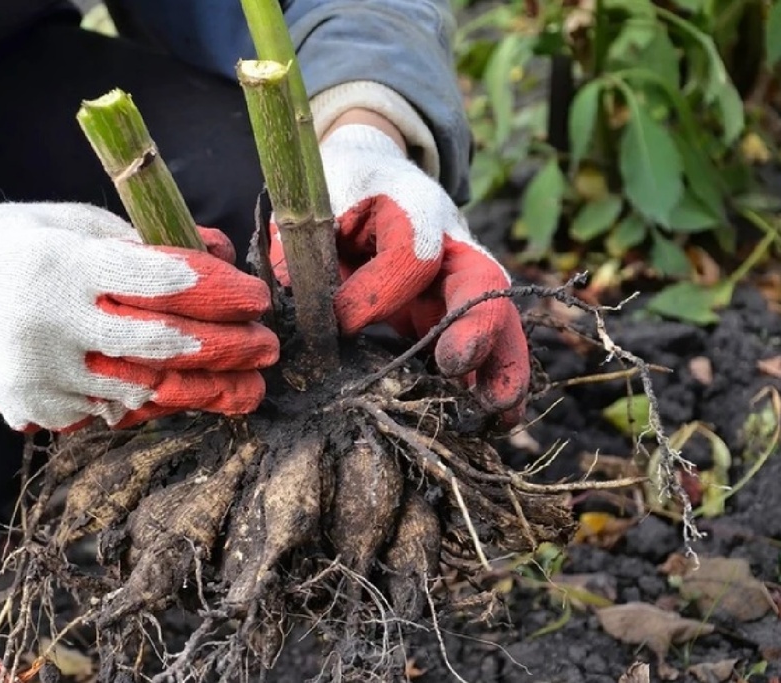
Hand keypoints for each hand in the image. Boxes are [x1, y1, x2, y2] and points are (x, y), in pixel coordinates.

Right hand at [0, 202, 279, 431]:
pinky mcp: (30, 408)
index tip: (254, 296)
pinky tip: (177, 393)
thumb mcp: (68, 222)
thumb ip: (139, 240)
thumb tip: (214, 254)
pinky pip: (106, 412)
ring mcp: (38, 374)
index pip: (161, 279)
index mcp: (62, 263)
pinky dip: (144, 401)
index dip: (219, 290)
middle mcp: (50, 322)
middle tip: (264, 348)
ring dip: (198, 387)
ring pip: (141, 389)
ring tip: (243, 384)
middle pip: (162, 344)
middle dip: (226, 347)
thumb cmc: (2, 244)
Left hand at [271, 124, 529, 424]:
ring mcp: (457, 277)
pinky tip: (493, 419)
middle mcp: (448, 240)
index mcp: (409, 206)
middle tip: (455, 365)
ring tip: (498, 413)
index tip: (339, 323)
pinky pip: (485, 342)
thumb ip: (300, 258)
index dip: (376, 294)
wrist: (365, 175)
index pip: (410, 254)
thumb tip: (296, 314)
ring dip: (502, 364)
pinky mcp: (452, 310)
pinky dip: (492, 377)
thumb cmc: (332, 195)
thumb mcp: (309, 215)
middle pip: (480, 278)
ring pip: (497, 316)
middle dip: (476, 324)